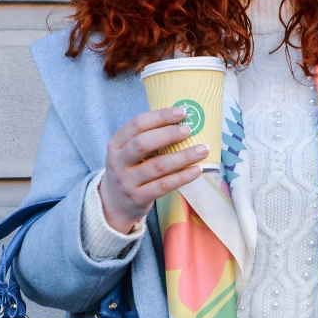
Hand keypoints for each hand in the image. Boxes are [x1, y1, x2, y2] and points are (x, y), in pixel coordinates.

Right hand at [99, 107, 208, 232]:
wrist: (115, 205)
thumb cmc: (129, 171)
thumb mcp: (128, 152)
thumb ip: (147, 138)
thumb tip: (181, 122)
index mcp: (115, 144)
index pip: (137, 124)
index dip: (160, 116)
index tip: (181, 112)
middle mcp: (118, 162)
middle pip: (142, 143)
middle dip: (168, 134)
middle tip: (188, 130)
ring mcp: (127, 181)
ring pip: (157, 166)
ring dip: (183, 157)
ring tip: (202, 150)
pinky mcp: (138, 198)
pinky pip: (164, 186)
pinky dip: (182, 177)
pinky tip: (196, 170)